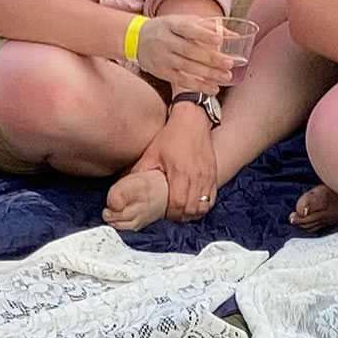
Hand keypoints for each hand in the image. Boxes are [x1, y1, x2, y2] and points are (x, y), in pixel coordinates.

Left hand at [137, 103, 218, 221]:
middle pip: (192, 209)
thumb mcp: (151, 153)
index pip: (178, 205)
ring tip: (183, 212)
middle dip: (181, 216)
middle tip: (172, 216)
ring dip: (193, 212)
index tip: (164, 214)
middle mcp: (196, 177)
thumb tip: (124, 185)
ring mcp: (207, 176)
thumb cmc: (171, 136)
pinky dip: (203, 205)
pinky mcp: (213, 174)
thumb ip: (140, 171)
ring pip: (203, 206)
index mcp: (180, 173)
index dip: (171, 214)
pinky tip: (194, 204)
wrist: (192, 121)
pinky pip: (211, 198)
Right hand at [138, 9, 240, 95]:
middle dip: (210, 58)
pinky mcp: (162, 72)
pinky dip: (198, 86)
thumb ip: (207, 27)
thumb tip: (234, 35)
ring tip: (226, 76)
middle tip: (229, 63)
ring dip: (208, 73)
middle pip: (189, 50)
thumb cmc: (167, 29)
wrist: (137, 39)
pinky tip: (213, 88)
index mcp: (171, 25)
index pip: (188, 29)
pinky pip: (182, 81)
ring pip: (187, 67)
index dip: (203, 34)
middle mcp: (165, 41)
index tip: (219, 39)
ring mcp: (163, 58)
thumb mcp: (183, 21)